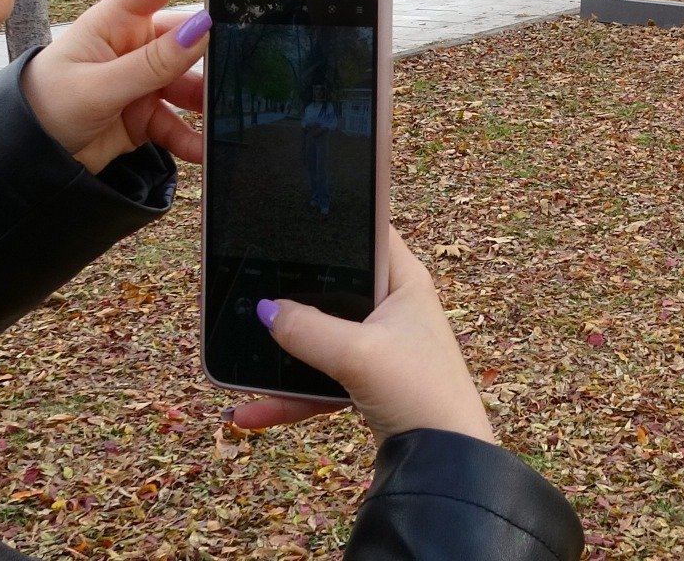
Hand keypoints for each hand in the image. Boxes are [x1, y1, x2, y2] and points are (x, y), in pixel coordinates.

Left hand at [19, 0, 259, 172]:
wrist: (25, 158)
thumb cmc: (44, 106)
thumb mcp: (98, 86)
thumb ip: (152, 63)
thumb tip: (202, 29)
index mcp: (116, 20)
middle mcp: (134, 43)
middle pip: (190, 37)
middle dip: (217, 51)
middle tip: (244, 61)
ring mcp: (143, 79)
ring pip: (191, 83)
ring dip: (207, 103)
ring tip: (224, 120)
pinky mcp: (147, 113)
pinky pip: (181, 121)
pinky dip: (193, 137)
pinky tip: (203, 150)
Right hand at [227, 227, 495, 444]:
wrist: (445, 459)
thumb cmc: (420, 392)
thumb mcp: (358, 354)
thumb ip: (307, 329)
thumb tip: (265, 310)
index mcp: (403, 281)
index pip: (367, 232)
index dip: (332, 223)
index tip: (286, 224)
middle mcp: (393, 307)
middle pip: (333, 287)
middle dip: (292, 298)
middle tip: (250, 292)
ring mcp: (379, 346)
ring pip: (321, 338)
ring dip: (283, 355)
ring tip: (238, 363)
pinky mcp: (367, 381)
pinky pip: (320, 380)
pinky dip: (290, 396)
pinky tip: (252, 412)